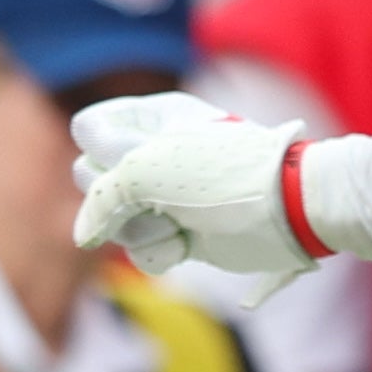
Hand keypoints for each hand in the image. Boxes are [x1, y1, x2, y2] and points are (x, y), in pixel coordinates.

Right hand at [72, 93, 318, 285]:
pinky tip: (187, 244)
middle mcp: (155, 154)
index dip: (97, 151)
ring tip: (178, 224)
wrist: (290, 210)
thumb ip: (101, 193)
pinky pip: (143, 249)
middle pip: (91, 180)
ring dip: (141, 228)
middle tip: (153, 198)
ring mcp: (168, 196)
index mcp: (151, 120)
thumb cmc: (220, 175)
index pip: (88, 130)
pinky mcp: (184, 233)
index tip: (128, 159)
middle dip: (115, 197)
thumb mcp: (147, 169)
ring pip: (115, 220)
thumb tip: (82, 235)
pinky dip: (162, 251)